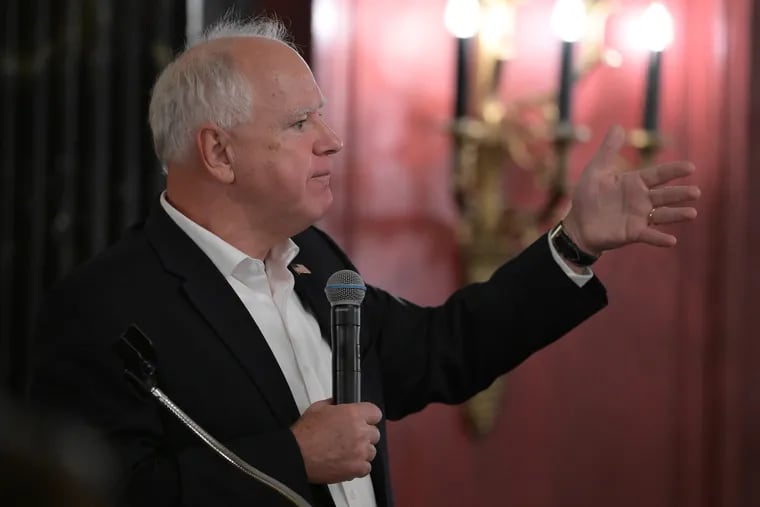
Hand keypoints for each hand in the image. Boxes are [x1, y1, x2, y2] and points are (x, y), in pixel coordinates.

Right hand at [291, 399, 381, 483]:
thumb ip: (334, 404)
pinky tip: (346, 462)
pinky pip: (366, 467)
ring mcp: (360, 452)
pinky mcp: (356, 468)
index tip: (364, 420)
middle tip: (349, 437)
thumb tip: (338, 404)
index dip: (368, 417)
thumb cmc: (305, 434)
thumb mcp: (318, 408)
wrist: (297, 456)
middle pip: (374, 433)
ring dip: (361, 451)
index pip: (375, 413)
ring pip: (371, 451)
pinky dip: (358, 466)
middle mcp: (360, 433)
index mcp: (353, 414)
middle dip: (364, 435)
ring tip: (345, 452)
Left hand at [563, 125, 700, 254]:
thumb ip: (608, 151)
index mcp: (634, 183)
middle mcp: (641, 200)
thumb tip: (618, 126)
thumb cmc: (588, 197)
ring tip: (692, 213)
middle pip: (665, 195)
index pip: (658, 175)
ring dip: (677, 215)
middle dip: (680, 194)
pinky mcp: (632, 233)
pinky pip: (649, 236)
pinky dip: (659, 238)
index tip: (690, 167)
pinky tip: (672, 241)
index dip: (674, 171)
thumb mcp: (596, 171)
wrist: (577, 224)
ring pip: (662, 215)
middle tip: (695, 192)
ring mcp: (638, 217)